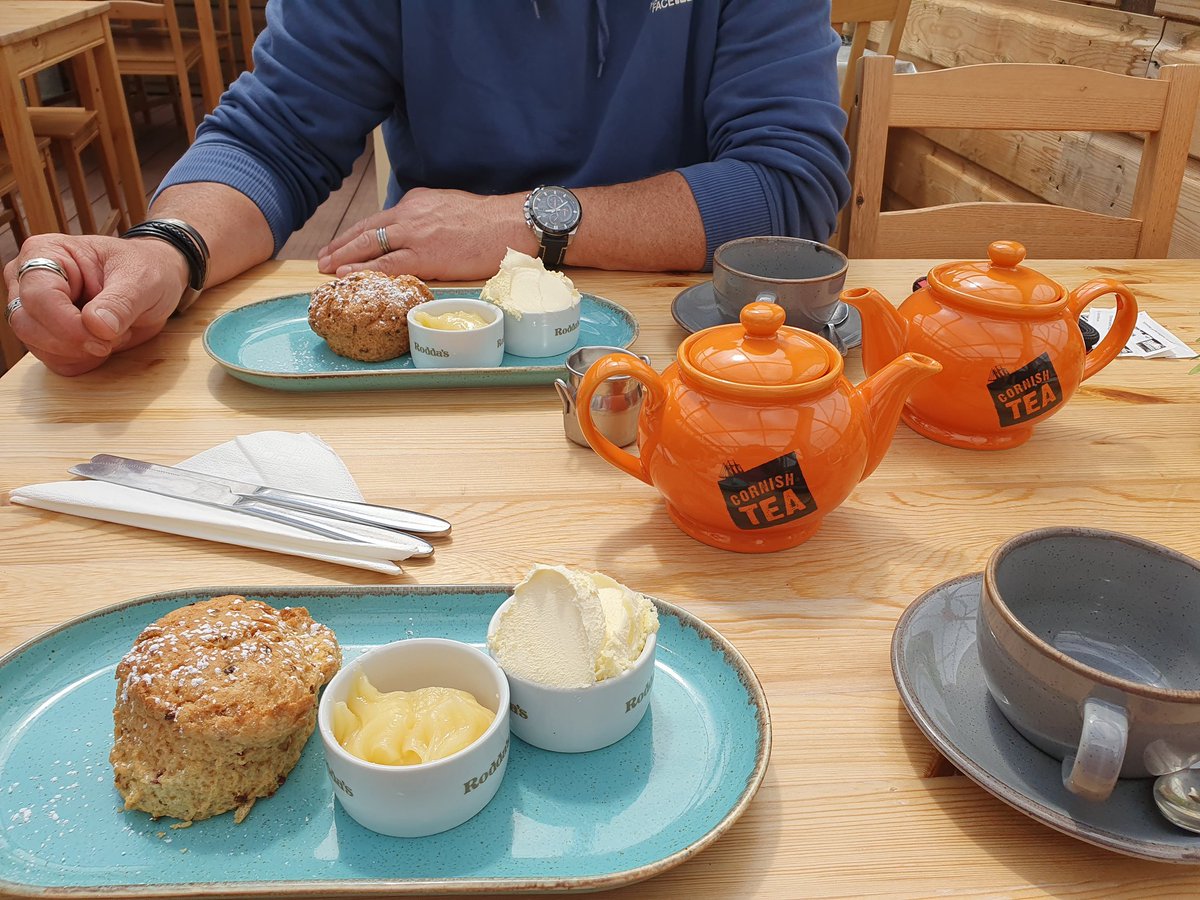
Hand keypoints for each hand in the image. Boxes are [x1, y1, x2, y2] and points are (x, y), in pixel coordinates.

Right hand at [3, 234, 188, 375]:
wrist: (159, 284)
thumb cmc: (146, 269)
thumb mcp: (142, 280)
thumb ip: (120, 302)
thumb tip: (96, 325)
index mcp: (46, 253)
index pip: (37, 296)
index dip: (67, 324)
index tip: (104, 336)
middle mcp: (30, 281)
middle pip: (27, 325)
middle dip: (72, 342)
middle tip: (111, 340)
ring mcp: (37, 311)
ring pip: (38, 347)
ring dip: (80, 353)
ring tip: (114, 335)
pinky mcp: (50, 336)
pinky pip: (54, 361)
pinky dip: (83, 361)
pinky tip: (105, 344)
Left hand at [317, 188, 536, 280]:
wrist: (510, 225)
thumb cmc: (490, 223)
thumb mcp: (451, 208)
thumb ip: (430, 219)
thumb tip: (422, 235)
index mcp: (416, 202)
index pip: (380, 219)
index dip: (357, 233)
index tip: (344, 243)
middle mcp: (410, 214)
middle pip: (366, 229)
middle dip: (341, 244)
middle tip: (322, 257)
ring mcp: (415, 233)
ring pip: (369, 244)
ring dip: (343, 257)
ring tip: (326, 268)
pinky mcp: (424, 254)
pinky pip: (386, 263)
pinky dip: (363, 269)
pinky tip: (347, 274)